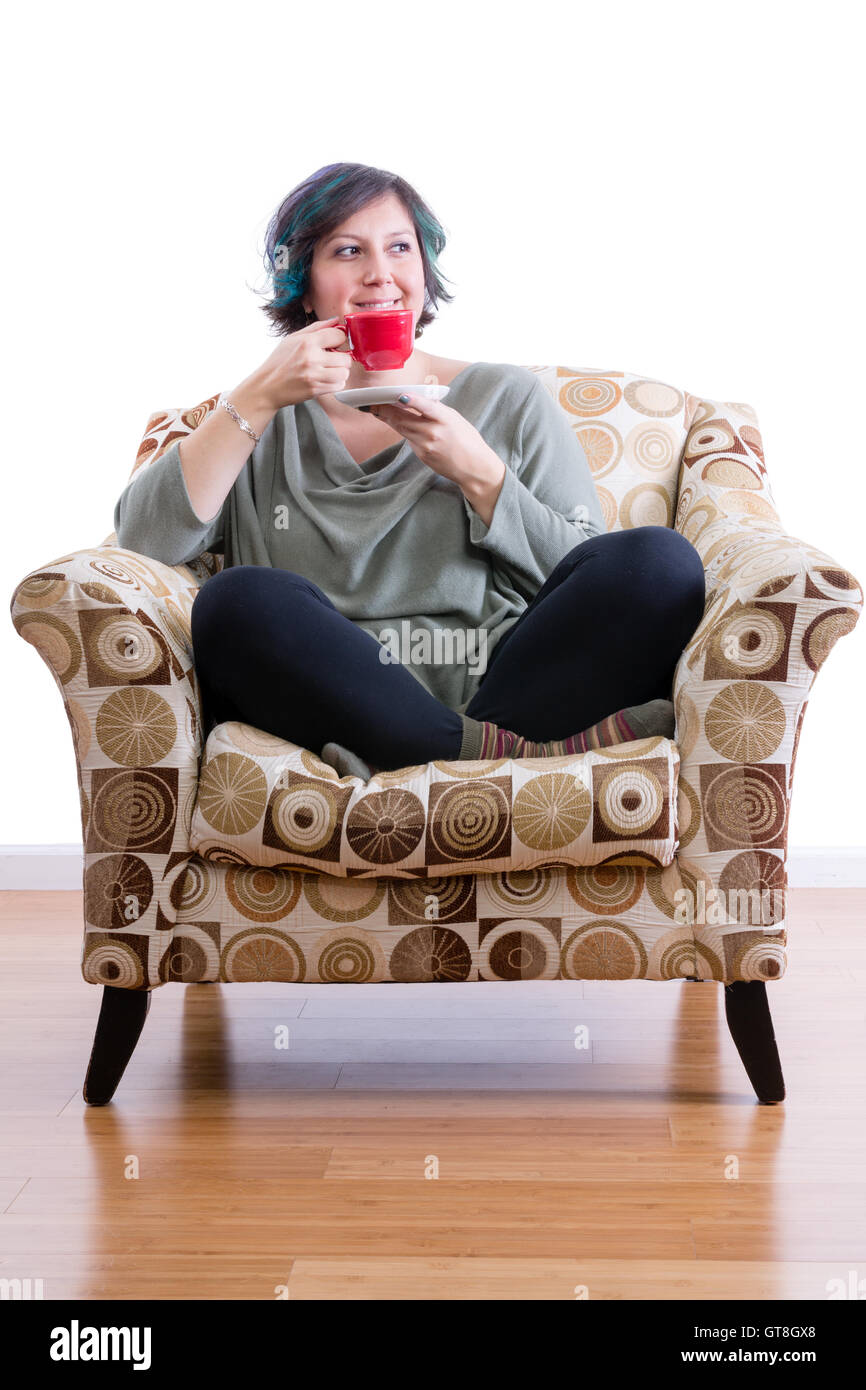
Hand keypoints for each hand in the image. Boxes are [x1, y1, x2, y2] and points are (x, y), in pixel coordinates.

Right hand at [249, 317, 351, 410]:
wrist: (267, 386)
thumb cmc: (279, 362)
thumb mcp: (292, 338)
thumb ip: (316, 328)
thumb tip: (336, 321)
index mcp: (307, 342)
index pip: (339, 335)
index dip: (338, 339)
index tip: (333, 344)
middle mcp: (311, 358)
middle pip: (345, 357)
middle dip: (340, 359)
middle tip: (330, 360)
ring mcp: (314, 375)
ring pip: (344, 373)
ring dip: (339, 372)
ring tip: (328, 371)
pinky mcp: (315, 389)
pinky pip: (339, 385)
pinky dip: (335, 383)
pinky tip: (325, 380)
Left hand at [368, 394, 505, 497]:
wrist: (474, 468)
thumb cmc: (468, 440)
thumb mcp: (456, 419)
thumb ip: (437, 410)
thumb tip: (418, 399)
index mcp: (446, 420)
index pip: (426, 407)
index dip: (412, 401)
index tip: (399, 395)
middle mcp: (434, 433)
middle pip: (405, 419)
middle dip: (386, 410)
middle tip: (372, 402)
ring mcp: (426, 446)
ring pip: (402, 428)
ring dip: (387, 418)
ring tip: (375, 409)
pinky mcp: (422, 455)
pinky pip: (408, 439)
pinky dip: (401, 429)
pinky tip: (392, 421)